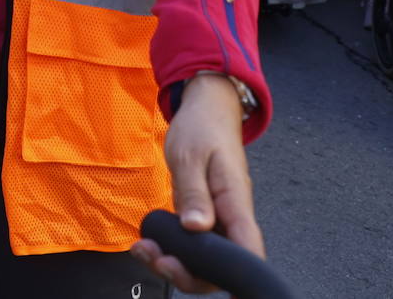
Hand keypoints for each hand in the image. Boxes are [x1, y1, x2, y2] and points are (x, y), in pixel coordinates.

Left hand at [131, 74, 261, 292]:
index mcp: (236, 202)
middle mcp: (231, 216)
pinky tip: (147, 243)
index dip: (235, 275)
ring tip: (145, 251)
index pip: (247, 249)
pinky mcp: (202, 216)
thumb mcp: (190, 156)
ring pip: (205, 258)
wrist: (205, 110)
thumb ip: (194, 193)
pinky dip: (170, 248)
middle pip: (223, 265)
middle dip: (191, 273)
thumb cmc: (202, 128)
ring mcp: (217, 218)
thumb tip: (197, 228)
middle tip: (158, 260)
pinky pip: (191, 243)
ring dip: (176, 263)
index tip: (206, 282)